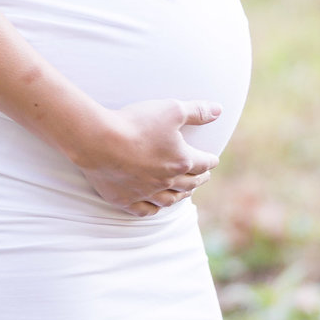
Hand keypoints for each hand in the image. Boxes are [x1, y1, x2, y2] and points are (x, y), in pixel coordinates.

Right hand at [70, 99, 221, 215]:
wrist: (101, 141)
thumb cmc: (137, 123)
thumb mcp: (172, 109)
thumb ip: (197, 110)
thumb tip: (219, 110)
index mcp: (181, 161)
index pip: (202, 163)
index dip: (210, 160)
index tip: (213, 160)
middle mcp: (166, 181)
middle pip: (188, 184)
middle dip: (198, 179)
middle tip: (203, 176)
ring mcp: (146, 193)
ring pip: (169, 200)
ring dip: (180, 196)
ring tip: (185, 193)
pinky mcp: (126, 199)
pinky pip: (144, 210)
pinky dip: (153, 209)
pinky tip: (155, 207)